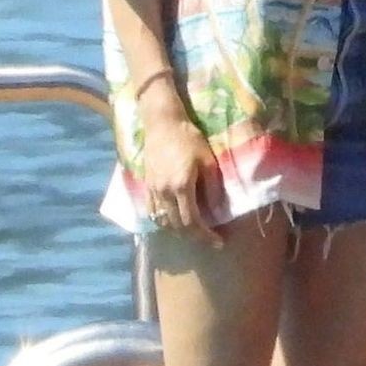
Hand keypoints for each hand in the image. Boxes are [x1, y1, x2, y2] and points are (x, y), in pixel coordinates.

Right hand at [142, 105, 225, 248]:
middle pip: (177, 227)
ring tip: (193, 231)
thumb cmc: (189, 138)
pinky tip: (173, 221)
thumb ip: (213, 188)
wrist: (162, 122)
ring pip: (163, 222)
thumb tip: (217, 211)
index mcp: (181, 186)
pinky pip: (152, 212)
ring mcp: (152, 190)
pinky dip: (163, 222)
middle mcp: (164, 192)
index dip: (206, 236)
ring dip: (178, 231)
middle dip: (194, 237)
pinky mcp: (146, 185)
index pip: (192, 222)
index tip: (219, 242)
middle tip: (209, 239)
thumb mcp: (208, 161)